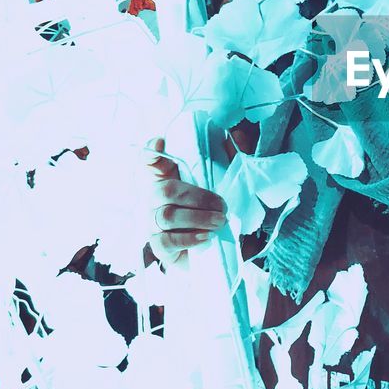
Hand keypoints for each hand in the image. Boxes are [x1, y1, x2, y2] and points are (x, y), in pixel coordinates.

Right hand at [145, 137, 226, 266]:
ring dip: (198, 218)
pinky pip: (167, 240)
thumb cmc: (214, 213)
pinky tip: (205, 237)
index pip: (150, 162)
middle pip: (166, 189)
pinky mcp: (158, 246)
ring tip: (220, 222)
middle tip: (222, 206)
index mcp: (168, 180)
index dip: (151, 153)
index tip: (160, 143)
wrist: (214, 252)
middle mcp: (155, 199)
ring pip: (167, 215)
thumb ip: (228, 161)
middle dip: (199, 197)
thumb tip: (237, 136)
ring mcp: (153, 223)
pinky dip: (189, 237)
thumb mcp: (224, 186)